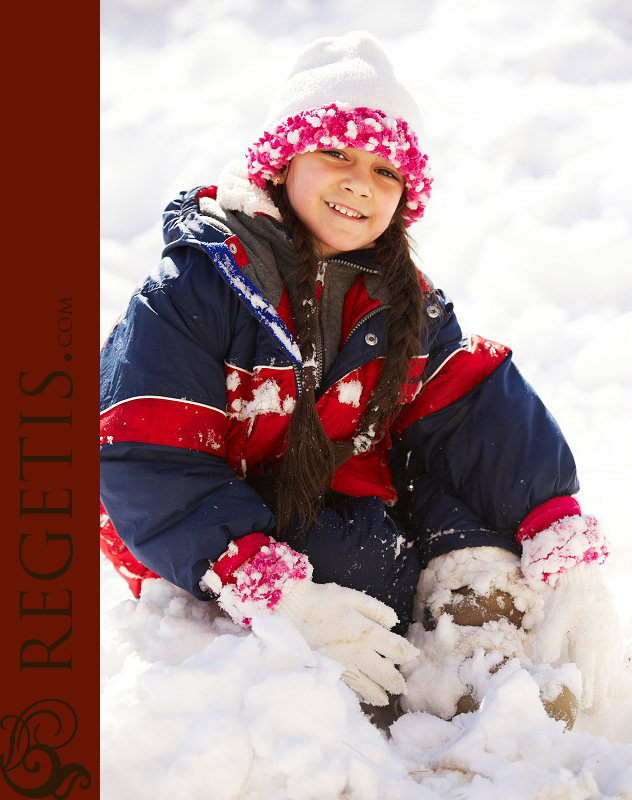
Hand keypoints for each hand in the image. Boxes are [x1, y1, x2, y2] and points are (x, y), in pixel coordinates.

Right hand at [276, 579, 418, 705]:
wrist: (291, 611)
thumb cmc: (322, 601)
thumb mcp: (352, 597)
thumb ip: (376, 610)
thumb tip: (394, 623)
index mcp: (367, 632)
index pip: (397, 649)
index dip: (408, 653)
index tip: (412, 654)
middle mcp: (358, 653)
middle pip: (387, 675)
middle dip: (397, 681)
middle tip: (401, 686)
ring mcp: (344, 666)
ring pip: (370, 688)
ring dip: (381, 693)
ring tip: (385, 696)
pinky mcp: (330, 672)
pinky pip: (351, 689)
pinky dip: (360, 694)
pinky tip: (362, 694)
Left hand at [532, 563, 621, 711]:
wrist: (584, 576)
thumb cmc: (566, 597)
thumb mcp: (553, 618)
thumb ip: (548, 643)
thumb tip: (543, 666)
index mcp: (588, 644)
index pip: (587, 679)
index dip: (582, 695)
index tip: (576, 705)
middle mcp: (604, 647)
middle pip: (602, 682)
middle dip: (594, 698)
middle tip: (587, 710)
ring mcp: (613, 642)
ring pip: (611, 676)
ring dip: (604, 690)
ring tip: (597, 703)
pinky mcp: (616, 637)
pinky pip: (616, 664)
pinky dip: (611, 677)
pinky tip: (606, 683)